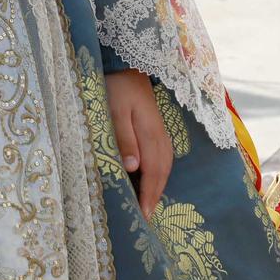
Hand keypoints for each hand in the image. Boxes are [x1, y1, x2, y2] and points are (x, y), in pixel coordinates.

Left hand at [105, 70, 174, 217]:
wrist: (126, 62)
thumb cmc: (115, 87)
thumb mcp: (114, 111)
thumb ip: (124, 139)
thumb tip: (133, 168)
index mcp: (150, 134)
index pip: (153, 172)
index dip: (148, 195)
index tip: (144, 216)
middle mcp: (159, 135)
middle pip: (162, 172)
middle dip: (155, 195)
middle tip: (146, 218)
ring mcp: (160, 131)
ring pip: (164, 165)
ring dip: (158, 185)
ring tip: (149, 204)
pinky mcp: (156, 127)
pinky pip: (163, 156)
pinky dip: (159, 172)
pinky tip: (151, 178)